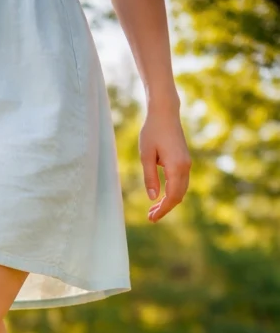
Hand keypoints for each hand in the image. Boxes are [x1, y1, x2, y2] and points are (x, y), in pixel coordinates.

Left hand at [139, 101, 191, 221]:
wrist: (165, 113)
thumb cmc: (152, 131)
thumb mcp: (146, 155)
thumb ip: (149, 177)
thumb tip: (153, 197)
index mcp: (176, 167)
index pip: (172, 196)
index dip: (162, 210)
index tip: (151, 219)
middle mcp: (185, 167)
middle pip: (178, 196)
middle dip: (165, 209)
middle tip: (150, 218)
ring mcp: (187, 163)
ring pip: (181, 190)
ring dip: (169, 202)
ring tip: (153, 210)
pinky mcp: (184, 161)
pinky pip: (181, 183)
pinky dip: (172, 193)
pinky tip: (161, 197)